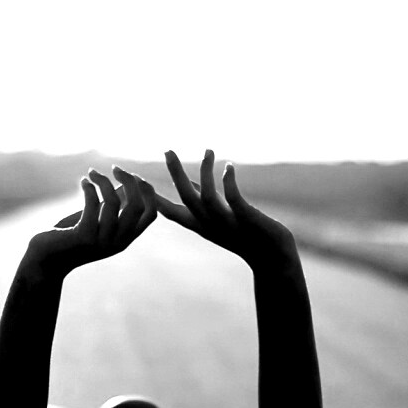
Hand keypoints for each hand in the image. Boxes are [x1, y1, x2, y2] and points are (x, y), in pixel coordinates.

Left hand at [23, 167, 156, 278]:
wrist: (45, 261)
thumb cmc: (70, 237)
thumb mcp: (96, 221)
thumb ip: (112, 207)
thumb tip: (126, 182)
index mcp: (125, 240)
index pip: (151, 214)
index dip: (147, 191)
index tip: (133, 176)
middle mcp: (117, 243)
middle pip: (137, 205)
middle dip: (130, 181)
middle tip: (116, 168)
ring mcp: (101, 241)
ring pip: (113, 201)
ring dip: (103, 181)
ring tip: (91, 172)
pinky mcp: (84, 237)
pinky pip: (93, 203)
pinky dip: (89, 188)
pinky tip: (83, 182)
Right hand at [155, 149, 297, 270]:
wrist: (272, 258)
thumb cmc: (246, 235)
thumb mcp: (218, 217)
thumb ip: (204, 199)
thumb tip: (192, 181)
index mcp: (200, 225)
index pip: (169, 211)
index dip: (152, 195)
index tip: (135, 179)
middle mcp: (209, 224)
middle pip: (185, 198)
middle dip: (176, 173)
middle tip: (167, 150)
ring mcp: (227, 222)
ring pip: (206, 197)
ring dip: (205, 172)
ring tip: (209, 150)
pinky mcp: (246, 219)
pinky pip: (234, 199)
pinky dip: (229, 182)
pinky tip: (229, 166)